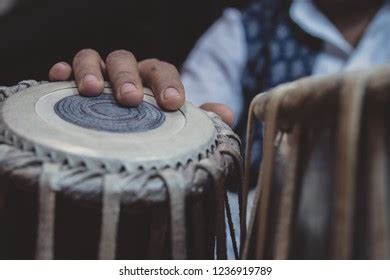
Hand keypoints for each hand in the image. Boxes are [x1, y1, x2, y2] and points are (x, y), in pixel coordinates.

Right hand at [49, 49, 233, 124]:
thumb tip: (227, 115)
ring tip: (92, 91)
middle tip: (131, 99)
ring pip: (91, 58)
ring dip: (91, 70)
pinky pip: (64, 70)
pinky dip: (62, 71)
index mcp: (151, 80)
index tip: (173, 103)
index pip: (162, 69)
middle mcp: (125, 74)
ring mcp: (97, 77)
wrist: (126, 139)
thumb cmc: (152, 128)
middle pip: (125, 59)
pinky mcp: (72, 87)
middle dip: (128, 76)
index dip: (168, 82)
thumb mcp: (177, 125)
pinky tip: (59, 79)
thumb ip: (201, 119)